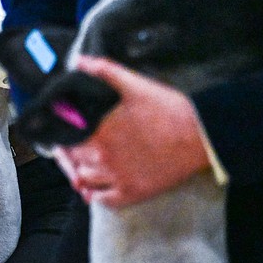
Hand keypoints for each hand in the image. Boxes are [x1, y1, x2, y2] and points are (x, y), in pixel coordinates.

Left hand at [54, 56, 210, 207]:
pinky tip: (96, 188)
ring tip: (85, 163)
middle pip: (72, 160)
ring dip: (81, 172)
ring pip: (84, 181)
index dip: (61, 133)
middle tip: (73, 146)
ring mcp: (119, 178)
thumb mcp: (134, 84)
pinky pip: (104, 201)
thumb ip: (104, 71)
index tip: (63, 130)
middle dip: (70, 153)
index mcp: (99, 132)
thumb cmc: (168, 109)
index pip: (65, 138)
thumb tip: (79, 61)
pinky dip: (96, 196)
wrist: (201, 136)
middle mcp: (103, 158)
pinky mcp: (134, 193)